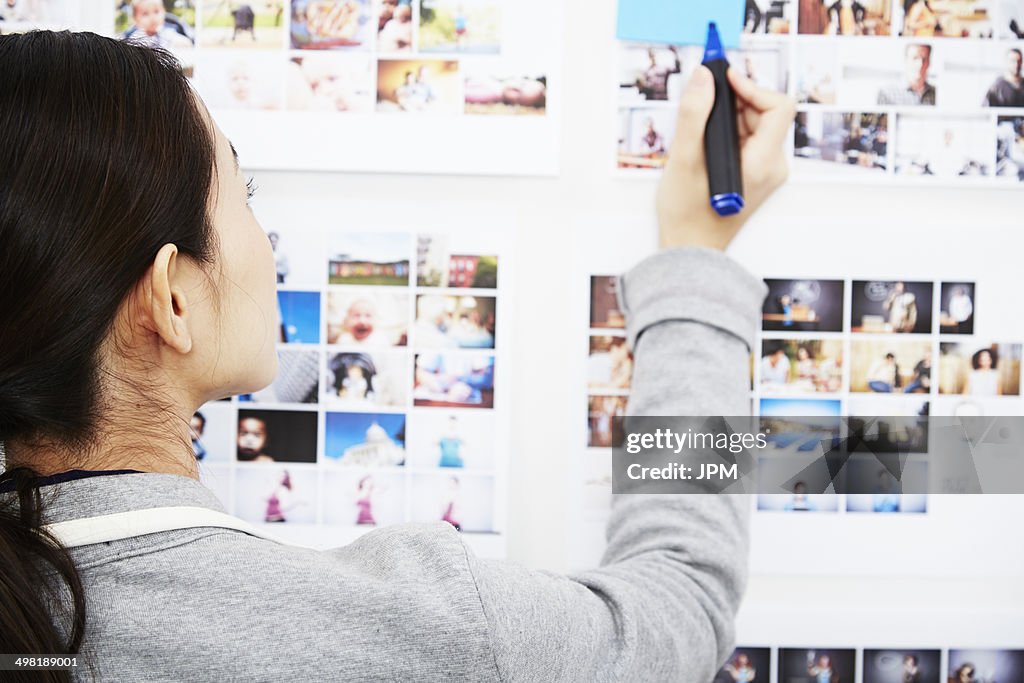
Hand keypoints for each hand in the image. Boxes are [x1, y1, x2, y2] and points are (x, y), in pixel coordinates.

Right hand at [657, 65, 794, 250]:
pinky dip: (729, 132)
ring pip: (756, 125)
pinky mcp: (756, 175)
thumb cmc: (688, 214)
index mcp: (763, 163)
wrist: (689, 249)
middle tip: (704, 100)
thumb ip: (694, 114)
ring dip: (729, 118)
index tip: (724, 79)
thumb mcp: (684, 159)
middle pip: (766, 113)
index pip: (777, 107)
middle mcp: (773, 167)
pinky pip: (749, 141)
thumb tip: (704, 76)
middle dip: (735, 102)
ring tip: (699, 130)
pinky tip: (705, 144)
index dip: (751, 86)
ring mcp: (766, 172)